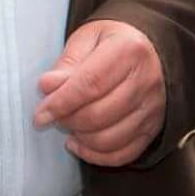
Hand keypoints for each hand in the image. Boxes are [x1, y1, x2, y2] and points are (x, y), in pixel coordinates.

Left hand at [35, 19, 165, 166]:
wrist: (150, 49)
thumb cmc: (112, 42)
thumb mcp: (87, 39)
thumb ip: (66, 64)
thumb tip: (47, 87)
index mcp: (129, 50)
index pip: (90, 84)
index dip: (61, 103)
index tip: (40, 115)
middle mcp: (147, 80)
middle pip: (100, 115)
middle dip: (68, 121)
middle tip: (54, 116)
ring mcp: (154, 107)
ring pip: (110, 139)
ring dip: (81, 138)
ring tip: (68, 125)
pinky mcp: (154, 128)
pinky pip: (124, 154)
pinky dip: (96, 155)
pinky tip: (79, 143)